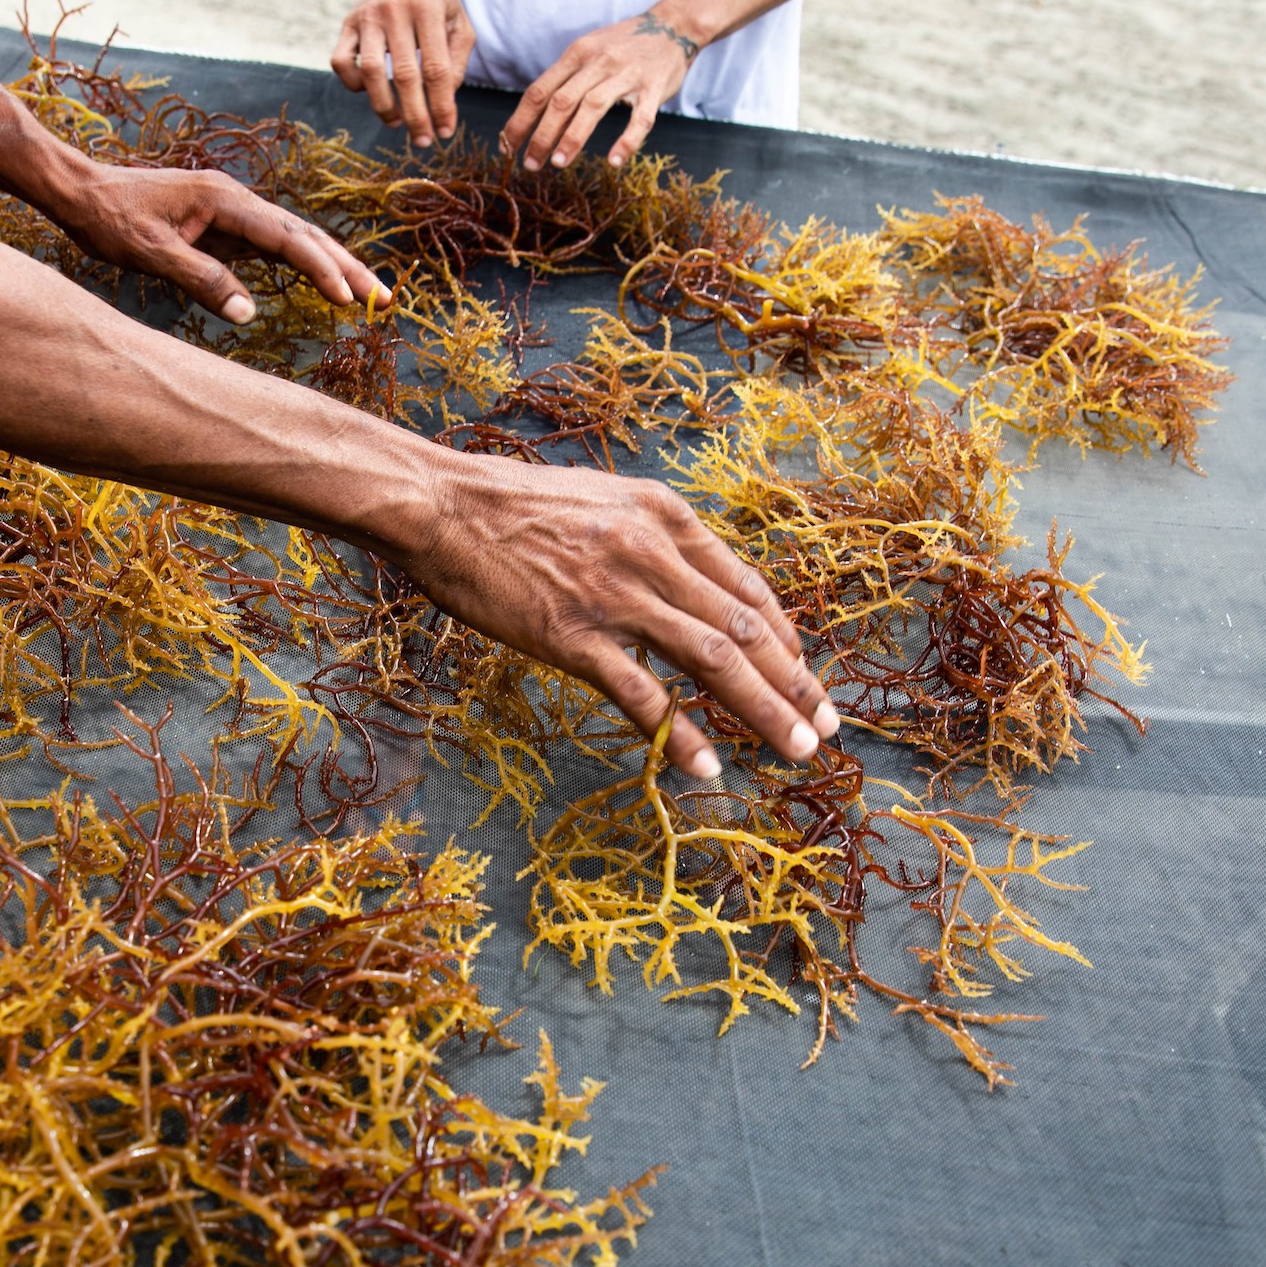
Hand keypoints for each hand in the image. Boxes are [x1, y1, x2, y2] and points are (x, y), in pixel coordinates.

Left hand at [54, 163, 388, 323]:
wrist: (80, 191)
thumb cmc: (110, 219)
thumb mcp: (151, 253)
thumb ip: (202, 279)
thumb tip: (248, 312)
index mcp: (224, 200)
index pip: (286, 237)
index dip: (321, 268)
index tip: (348, 297)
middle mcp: (236, 201)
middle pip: (303, 235)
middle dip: (346, 267)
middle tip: (384, 299)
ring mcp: (231, 214)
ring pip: (293, 241)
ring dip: (331, 268)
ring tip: (367, 297)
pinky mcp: (222, 228)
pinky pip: (270, 250)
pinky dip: (300, 268)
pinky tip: (322, 287)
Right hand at [330, 0, 475, 147]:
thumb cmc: (434, 2)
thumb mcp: (458, 23)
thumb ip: (456, 62)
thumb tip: (444, 103)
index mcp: (428, 8)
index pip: (436, 68)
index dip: (441, 105)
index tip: (445, 131)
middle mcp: (395, 10)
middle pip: (404, 75)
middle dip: (415, 115)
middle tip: (422, 140)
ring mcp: (368, 17)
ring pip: (371, 72)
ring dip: (384, 106)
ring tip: (396, 123)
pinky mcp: (348, 24)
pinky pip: (341, 62)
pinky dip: (353, 84)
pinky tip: (369, 91)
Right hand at [397, 454, 837, 772]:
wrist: (440, 505)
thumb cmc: (509, 505)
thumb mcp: (600, 500)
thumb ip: (647, 536)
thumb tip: (683, 581)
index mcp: (664, 515)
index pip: (746, 585)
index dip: (784, 637)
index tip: (803, 674)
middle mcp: (652, 552)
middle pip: (744, 626)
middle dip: (795, 682)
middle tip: (825, 728)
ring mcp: (614, 595)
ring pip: (713, 658)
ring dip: (763, 708)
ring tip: (795, 750)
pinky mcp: (572, 635)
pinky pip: (641, 692)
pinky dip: (679, 733)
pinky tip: (706, 765)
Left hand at [501, 13, 696, 171]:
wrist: (672, 26)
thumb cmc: (623, 46)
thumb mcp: (589, 50)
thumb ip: (565, 77)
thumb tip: (533, 114)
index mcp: (577, 54)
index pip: (540, 90)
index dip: (521, 121)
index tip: (508, 148)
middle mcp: (598, 62)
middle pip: (561, 101)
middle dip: (542, 136)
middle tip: (530, 164)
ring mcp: (627, 74)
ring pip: (593, 107)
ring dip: (573, 138)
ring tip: (558, 164)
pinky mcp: (654, 87)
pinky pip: (640, 118)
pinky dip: (626, 141)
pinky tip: (613, 161)